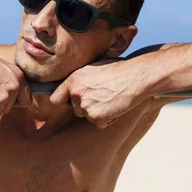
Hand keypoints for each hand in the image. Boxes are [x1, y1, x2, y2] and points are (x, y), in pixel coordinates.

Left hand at [50, 58, 185, 127]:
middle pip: (74, 109)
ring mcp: (86, 106)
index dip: (63, 102)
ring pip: (86, 117)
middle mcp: (76, 93)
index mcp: (73, 79)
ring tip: (110, 99)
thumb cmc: (118, 70)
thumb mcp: (93, 68)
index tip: (68, 103)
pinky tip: (115, 106)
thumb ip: (79, 79)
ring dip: (97, 112)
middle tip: (102, 96)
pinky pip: (99, 123)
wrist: (135, 77)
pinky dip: (108, 119)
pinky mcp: (97, 117)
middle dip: (86, 106)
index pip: (55, 98)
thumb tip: (70, 88)